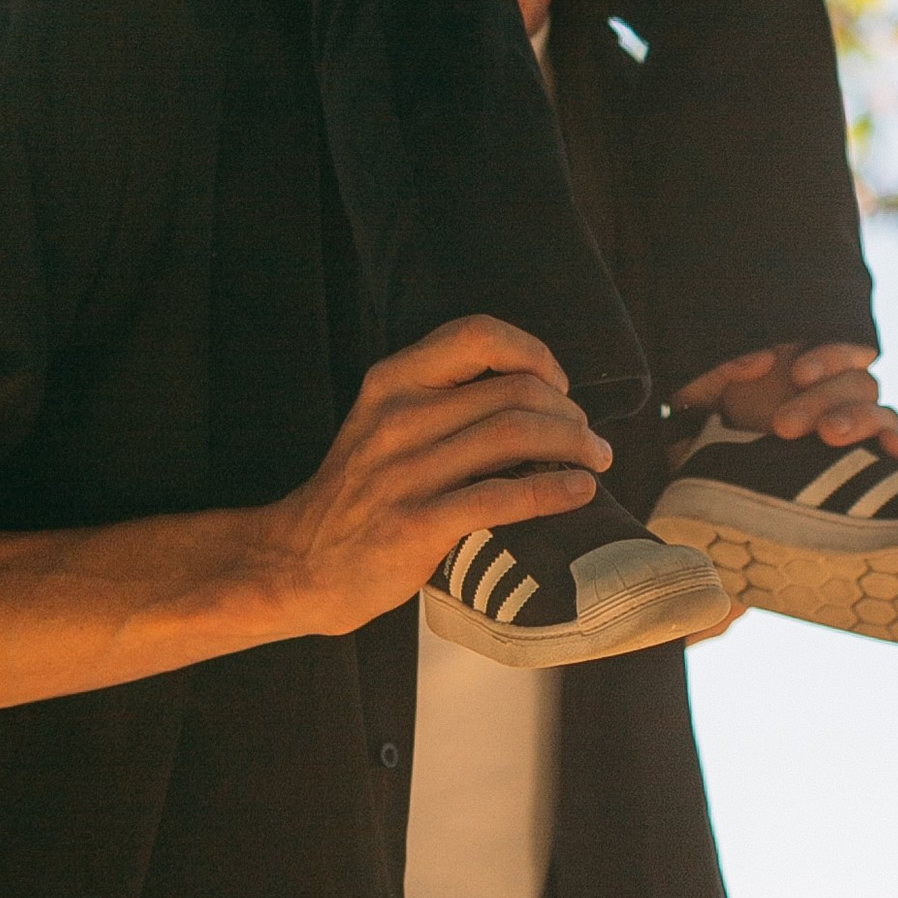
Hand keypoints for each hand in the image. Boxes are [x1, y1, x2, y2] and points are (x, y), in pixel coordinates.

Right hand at [263, 317, 609, 634]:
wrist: (302, 563)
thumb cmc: (360, 492)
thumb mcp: (382, 422)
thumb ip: (440, 398)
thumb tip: (534, 392)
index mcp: (392, 382)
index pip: (477, 334)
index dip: (532, 352)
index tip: (557, 384)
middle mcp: (398, 417)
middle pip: (514, 390)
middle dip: (569, 411)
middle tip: (588, 436)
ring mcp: (406, 472)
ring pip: (517, 435)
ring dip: (574, 445)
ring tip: (596, 460)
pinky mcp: (418, 525)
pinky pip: (504, 496)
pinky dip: (554, 490)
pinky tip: (579, 492)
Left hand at [675, 339, 897, 467]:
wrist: (708, 474)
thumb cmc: (709, 422)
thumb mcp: (702, 389)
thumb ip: (723, 367)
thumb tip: (760, 362)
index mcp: (814, 368)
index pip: (846, 350)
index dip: (831, 356)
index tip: (798, 375)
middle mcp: (844, 396)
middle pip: (859, 385)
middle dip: (825, 401)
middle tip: (784, 425)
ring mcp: (862, 432)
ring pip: (883, 416)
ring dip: (861, 423)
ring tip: (829, 437)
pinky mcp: (873, 469)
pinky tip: (896, 458)